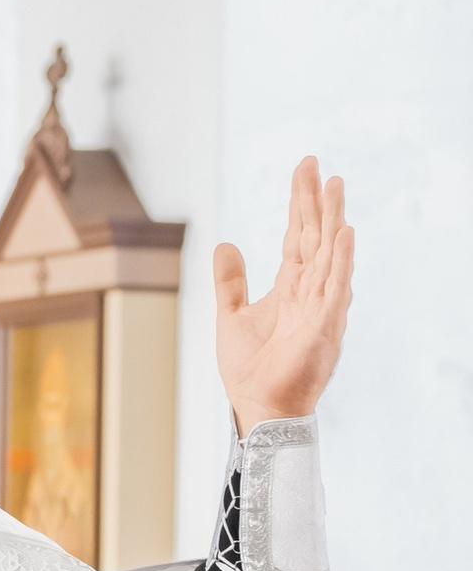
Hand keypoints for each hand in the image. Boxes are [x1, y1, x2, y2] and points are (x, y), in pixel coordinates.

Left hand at [214, 157, 352, 427]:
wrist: (257, 405)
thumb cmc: (250, 369)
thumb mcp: (230, 314)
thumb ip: (229, 281)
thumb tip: (225, 244)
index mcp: (290, 286)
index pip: (298, 234)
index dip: (300, 202)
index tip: (304, 169)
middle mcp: (309, 290)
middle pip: (315, 235)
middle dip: (315, 200)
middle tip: (315, 164)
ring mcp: (320, 306)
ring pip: (328, 254)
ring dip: (332, 220)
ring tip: (335, 186)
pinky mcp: (324, 326)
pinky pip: (335, 288)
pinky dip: (340, 261)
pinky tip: (344, 234)